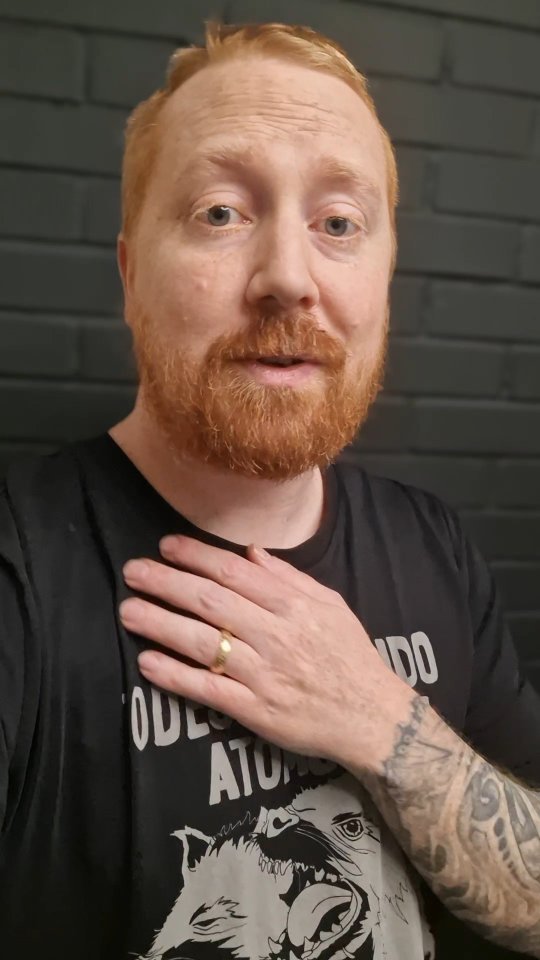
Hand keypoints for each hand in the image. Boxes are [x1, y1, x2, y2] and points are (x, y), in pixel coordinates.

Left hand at [119, 535, 413, 772]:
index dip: (197, 557)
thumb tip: (250, 552)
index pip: (234, 573)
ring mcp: (263, 674)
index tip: (166, 546)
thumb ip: (289, 578)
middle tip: (132, 571)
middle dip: (167, 582)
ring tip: (128, 611)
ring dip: (161, 624)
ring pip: (203, 643)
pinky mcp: (255, 710)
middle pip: (211, 601)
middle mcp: (275, 635)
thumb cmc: (350, 656)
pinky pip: (208, 689)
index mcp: (293, 606)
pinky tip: (148, 662)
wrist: (373, 716)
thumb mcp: (330, 605)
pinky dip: (176, 676)